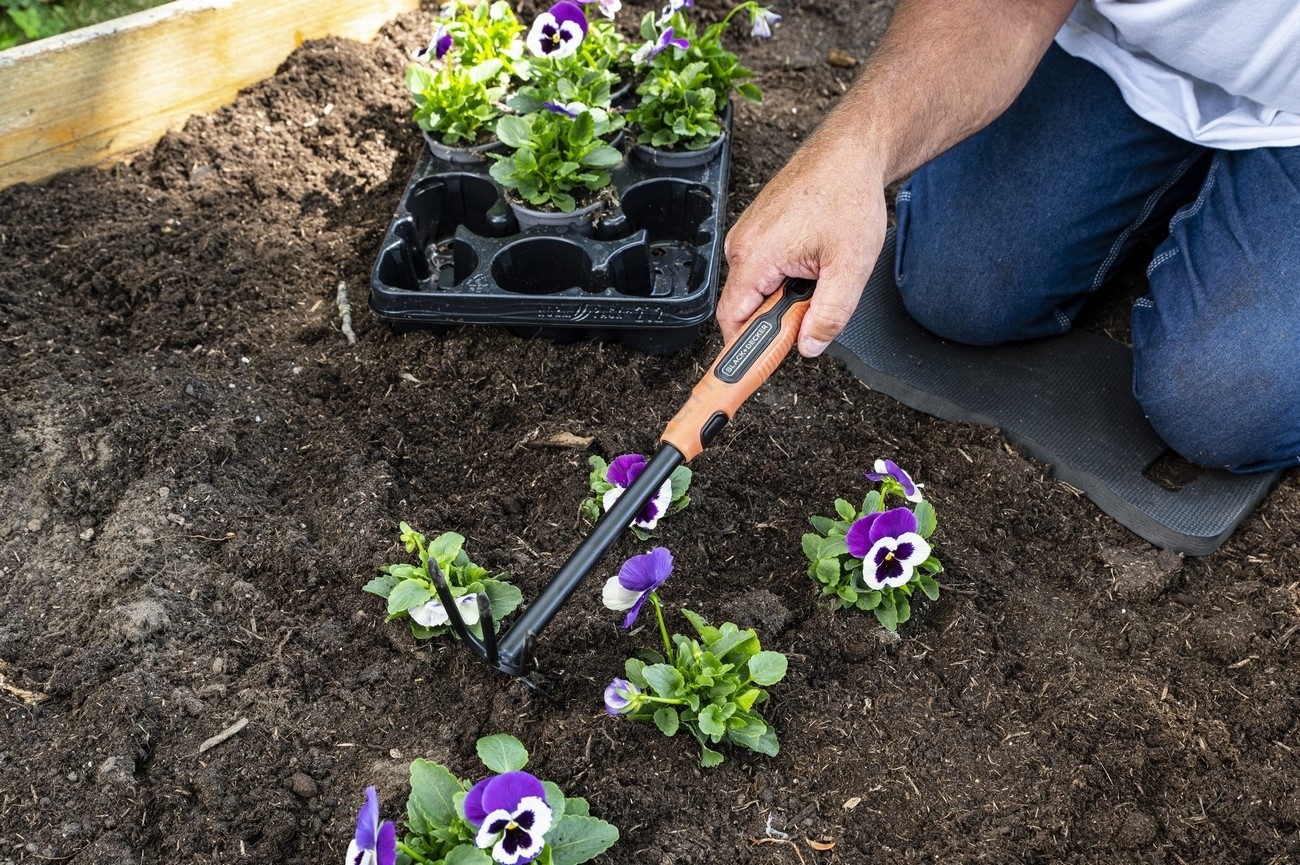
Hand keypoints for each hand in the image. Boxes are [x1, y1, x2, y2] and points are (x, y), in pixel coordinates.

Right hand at [720, 131, 888, 355]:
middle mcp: (742, 244)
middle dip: (779, 316)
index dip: (748, 348)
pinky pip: (762, 267)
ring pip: (757, 288)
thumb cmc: (847, 196)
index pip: (733, 321)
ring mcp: (747, 233)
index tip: (757, 368)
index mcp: (755, 256)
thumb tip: (809, 346)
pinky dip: (785, 275)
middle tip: (816, 302)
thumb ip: (829, 315)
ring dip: (785, 294)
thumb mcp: (850, 267)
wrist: (850, 152)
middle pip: (746, 306)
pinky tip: (811, 257)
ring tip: (819, 270)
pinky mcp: (757, 228)